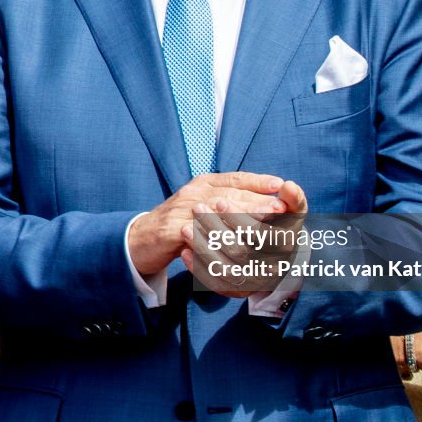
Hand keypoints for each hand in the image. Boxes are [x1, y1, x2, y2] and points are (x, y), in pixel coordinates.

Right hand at [127, 172, 289, 276]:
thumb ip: (226, 201)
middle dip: (257, 200)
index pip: (235, 178)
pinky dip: (220, 237)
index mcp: (203, 183)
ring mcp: (183, 209)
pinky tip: (237, 243)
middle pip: (230, 193)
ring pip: (218, 210)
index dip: (258, 181)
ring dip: (244, 216)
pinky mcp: (173, 228)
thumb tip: (261, 202)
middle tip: (281, 207)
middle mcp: (194, 192)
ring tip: (266, 223)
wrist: (140, 239)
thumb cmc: (177, 224)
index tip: (280, 185)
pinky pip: (201, 233)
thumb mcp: (202, 207)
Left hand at [183, 180, 307, 296]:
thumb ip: (293, 197)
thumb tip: (288, 186)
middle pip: (239, 252)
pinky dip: (198, 267)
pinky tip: (186, 250)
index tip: (220, 200)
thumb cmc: (284, 224)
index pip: (260, 235)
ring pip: (224, 269)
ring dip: (203, 247)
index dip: (239, 217)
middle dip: (215, 228)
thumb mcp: (294, 209)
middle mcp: (270, 269)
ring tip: (186, 227)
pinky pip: (214, 283)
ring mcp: (252, 283)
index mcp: (285, 248)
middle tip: (198, 208)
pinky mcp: (237, 291)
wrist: (279, 252)